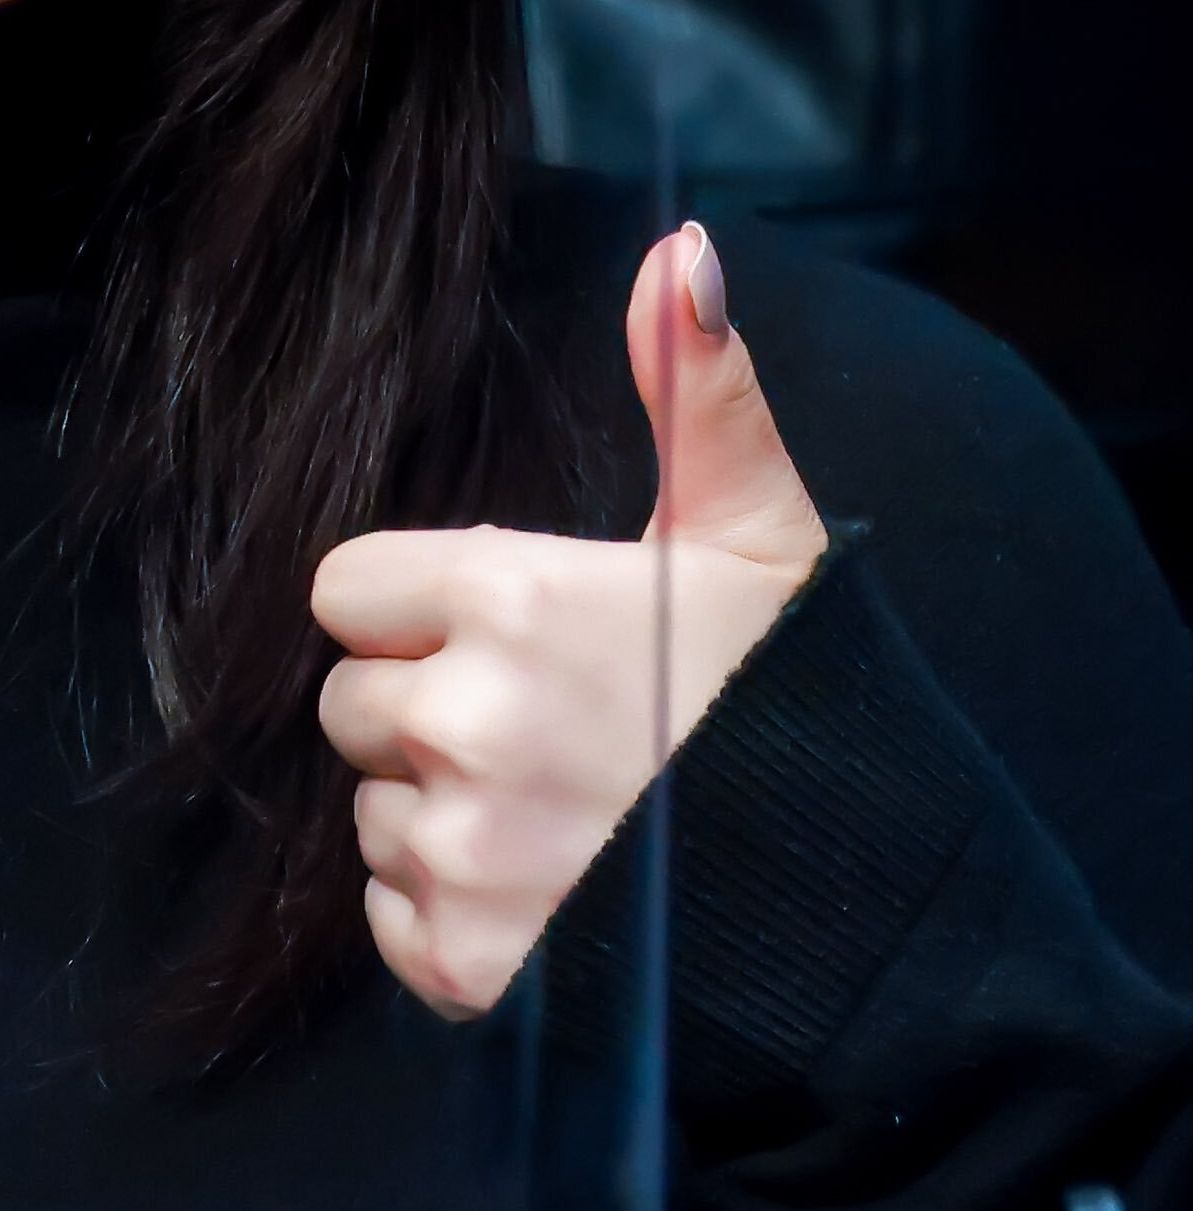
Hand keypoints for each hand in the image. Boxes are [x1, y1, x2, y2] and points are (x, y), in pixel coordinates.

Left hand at [310, 225, 828, 1017]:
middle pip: (351, 705)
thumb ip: (696, 391)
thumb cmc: (800, 706)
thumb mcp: (757, 535)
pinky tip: (554, 897)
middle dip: (426, 713)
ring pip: (372, 813)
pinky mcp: (459, 964)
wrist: (862, 912)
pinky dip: (450, 916)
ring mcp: (459, 851)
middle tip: (555, 736)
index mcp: (509, 599)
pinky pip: (391, 916)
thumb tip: (677, 247)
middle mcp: (463, 722)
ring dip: (441, 817)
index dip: (420, 614)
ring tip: (570, 819)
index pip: (349, 592)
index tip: (513, 639)